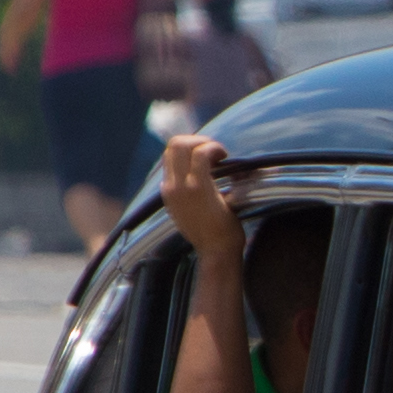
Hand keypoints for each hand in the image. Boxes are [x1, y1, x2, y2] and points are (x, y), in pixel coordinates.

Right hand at [158, 130, 241, 264]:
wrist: (216, 253)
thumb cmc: (214, 234)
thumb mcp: (196, 209)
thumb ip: (195, 191)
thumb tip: (212, 171)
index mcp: (168, 191)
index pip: (170, 154)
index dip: (191, 147)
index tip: (210, 156)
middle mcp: (170, 187)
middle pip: (174, 144)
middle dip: (197, 140)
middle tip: (216, 152)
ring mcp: (181, 187)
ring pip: (183, 144)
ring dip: (206, 143)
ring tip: (221, 155)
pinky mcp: (197, 188)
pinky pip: (202, 154)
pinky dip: (214, 149)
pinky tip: (225, 157)